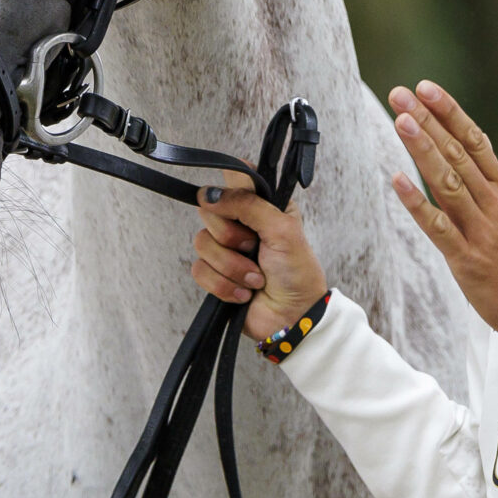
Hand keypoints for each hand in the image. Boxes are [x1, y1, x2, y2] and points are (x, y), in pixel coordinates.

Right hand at [193, 173, 329, 341]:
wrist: (294, 318)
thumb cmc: (298, 273)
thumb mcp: (282, 229)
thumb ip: (248, 204)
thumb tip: (211, 194)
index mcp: (262, 206)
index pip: (234, 179)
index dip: (230, 191)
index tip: (237, 205)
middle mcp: (241, 224)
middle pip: (209, 212)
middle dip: (232, 237)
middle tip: (253, 248)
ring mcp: (226, 250)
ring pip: (202, 243)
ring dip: (232, 267)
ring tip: (255, 278)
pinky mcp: (215, 276)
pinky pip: (199, 271)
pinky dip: (224, 285)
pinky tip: (244, 293)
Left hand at [388, 81, 497, 346]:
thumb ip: (491, 190)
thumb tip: (467, 163)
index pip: (475, 140)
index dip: (449, 113)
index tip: (427, 89)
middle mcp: (494, 204)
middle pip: (458, 153)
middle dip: (428, 120)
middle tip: (402, 93)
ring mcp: (481, 230)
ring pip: (449, 182)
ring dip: (424, 149)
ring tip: (401, 121)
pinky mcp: (468, 259)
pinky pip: (439, 227)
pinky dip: (418, 203)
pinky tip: (398, 181)